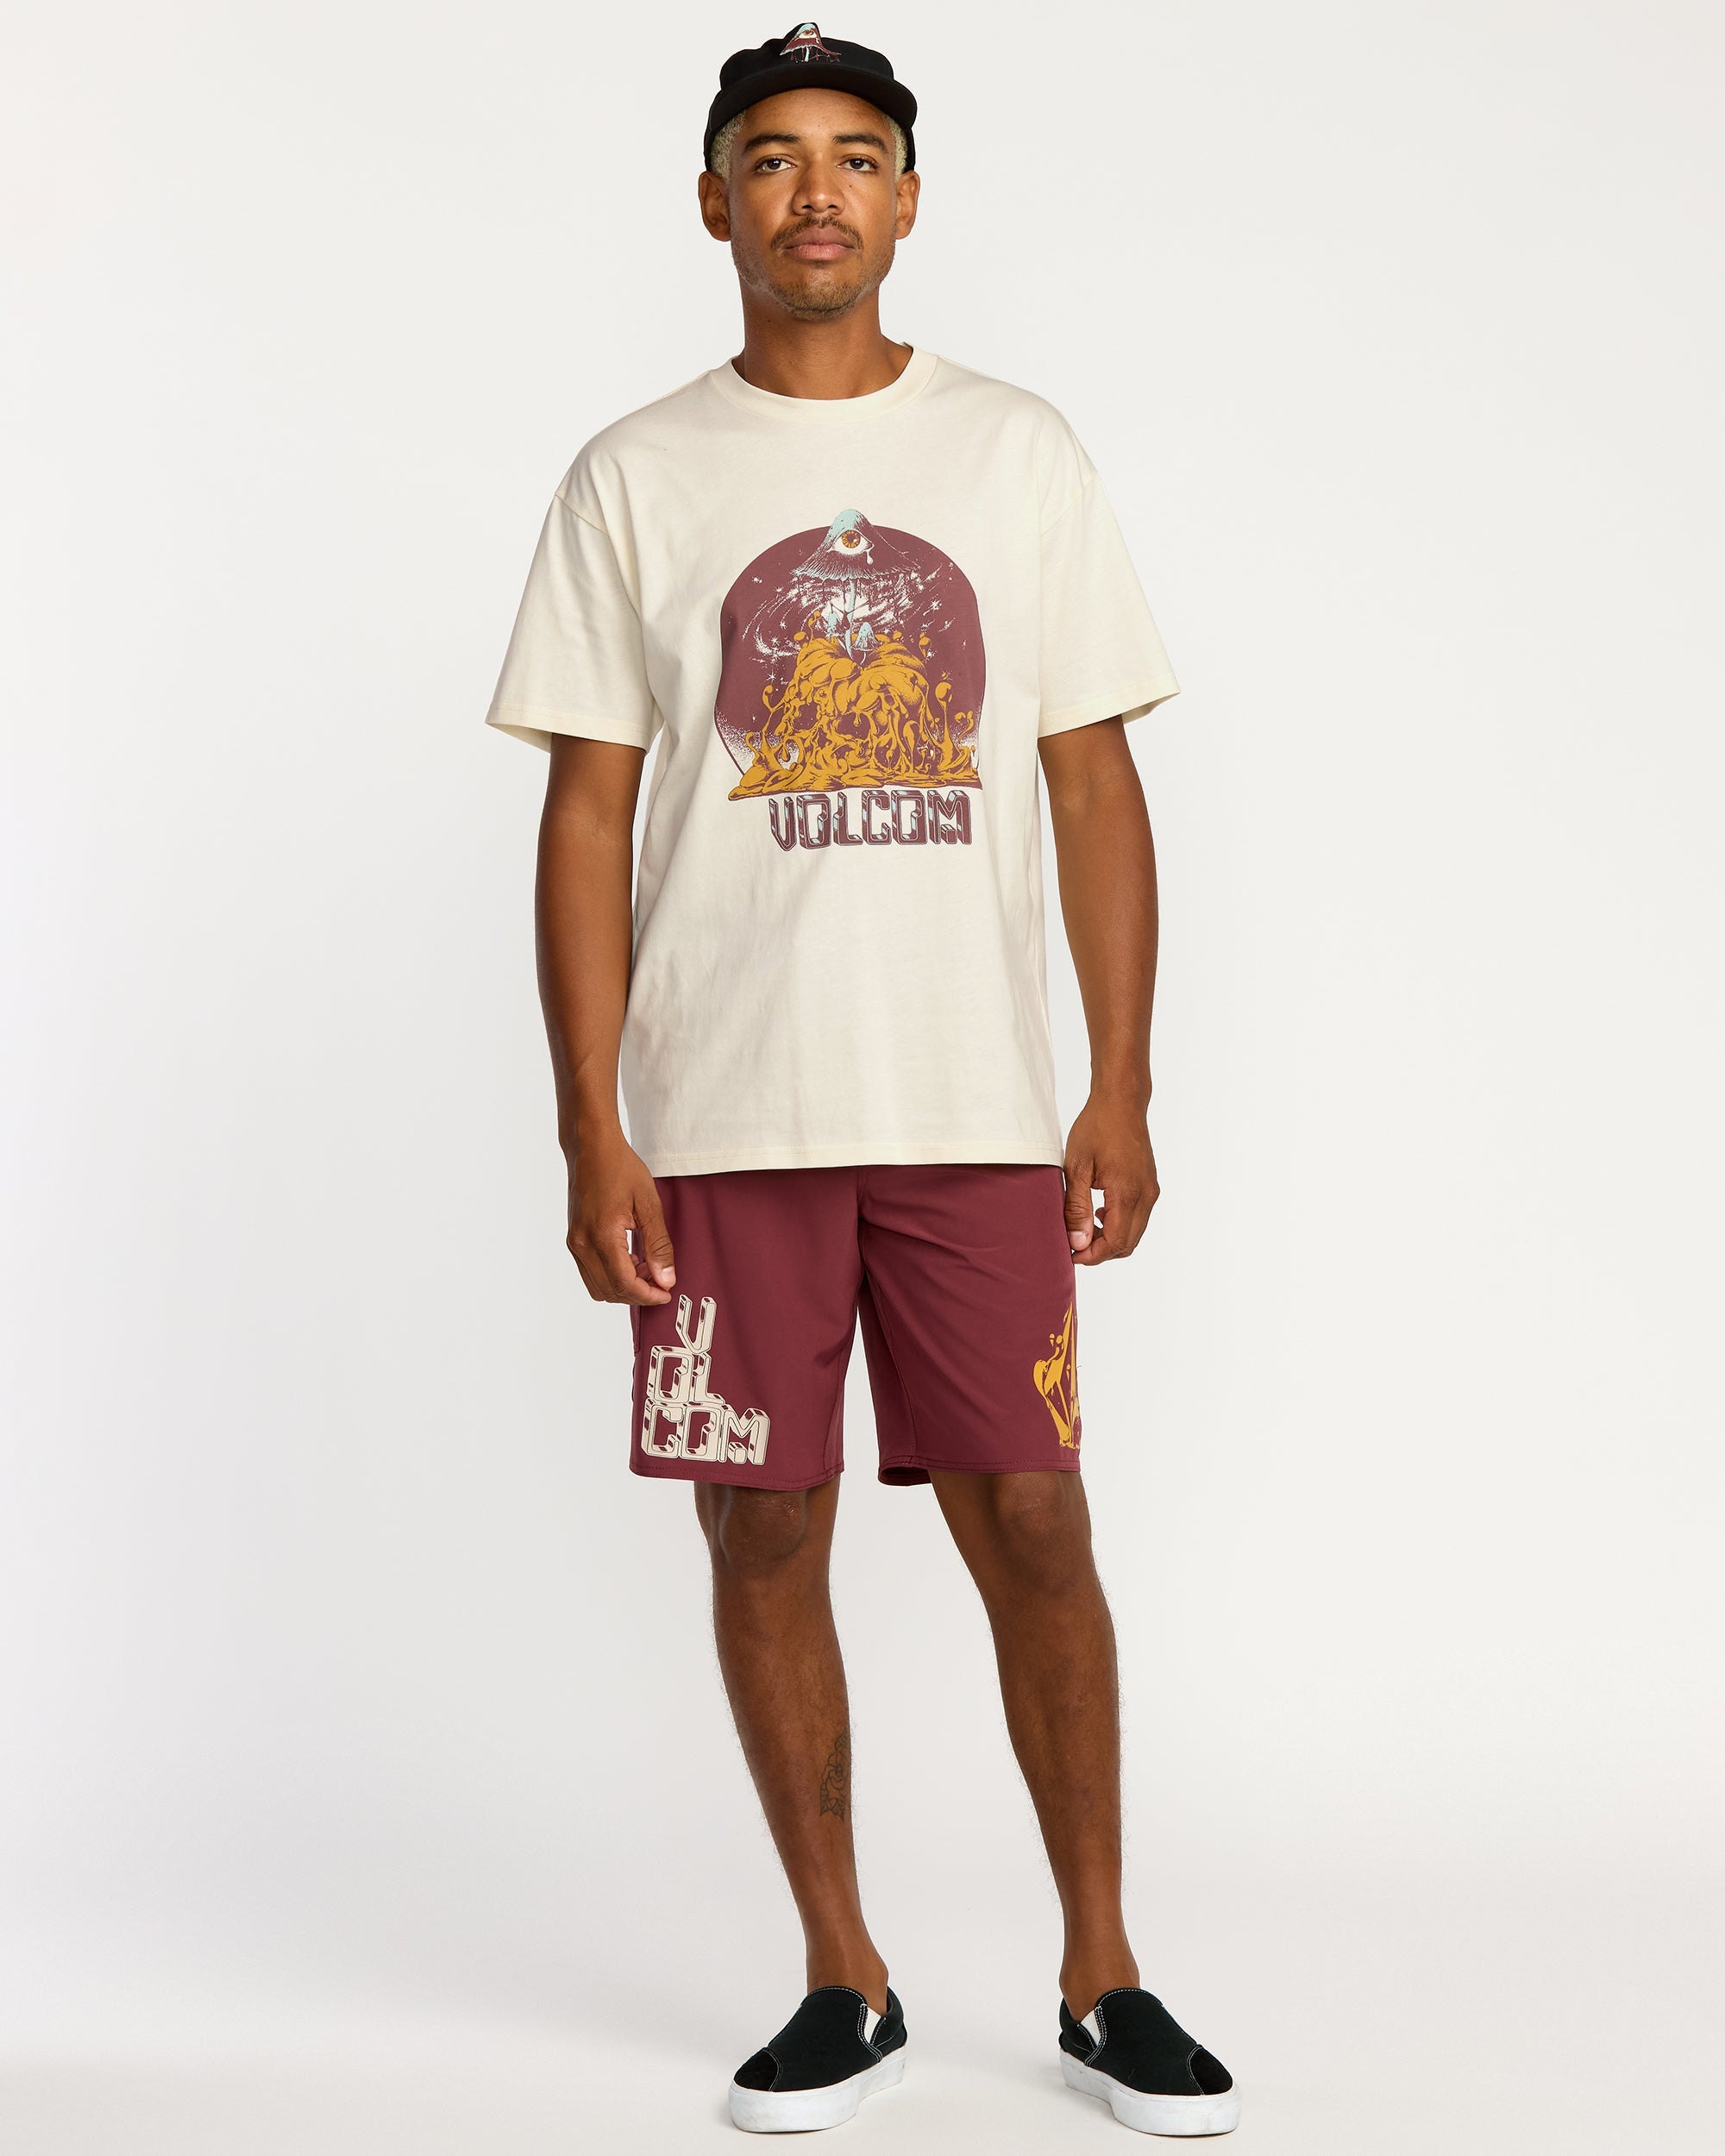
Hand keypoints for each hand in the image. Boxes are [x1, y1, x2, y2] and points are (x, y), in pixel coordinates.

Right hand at [565, 1126, 675, 1305]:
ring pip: (597, 1286)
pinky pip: (590, 1271)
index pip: (624, 1284)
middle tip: (660, 1279)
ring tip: (646, 1266)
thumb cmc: (619, 1168)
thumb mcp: (648, 1204)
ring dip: (623, 1286)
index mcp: (601, 1235)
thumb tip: (665, 1279)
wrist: (591, 1147)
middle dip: (637, 1293)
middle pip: (609, 1291)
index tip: (666, 1293)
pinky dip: (611, 1274)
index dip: (647, 1295)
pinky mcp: (573, 1238)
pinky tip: (630, 1257)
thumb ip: (658, 1245)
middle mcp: (582, 1244)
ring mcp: (575, 1242)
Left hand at [1063, 1094, 1158, 1265]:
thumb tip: (1079, 1243)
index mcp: (1128, 1192)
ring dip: (1110, 1238)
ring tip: (1083, 1227)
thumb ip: (1077, 1207)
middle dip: (1100, 1251)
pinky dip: (1119, 1224)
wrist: (1121, 1102)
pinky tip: (1099, 1212)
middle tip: (1073, 1244)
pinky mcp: (1150, 1185)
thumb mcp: (1077, 1167)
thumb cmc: (1096, 1128)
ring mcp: (1151, 1190)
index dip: (1092, 1255)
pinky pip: (1138, 1217)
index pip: (1115, 1242)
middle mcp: (1146, 1195)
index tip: (1070, 1254)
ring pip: (1134, 1233)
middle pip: (1128, 1244)